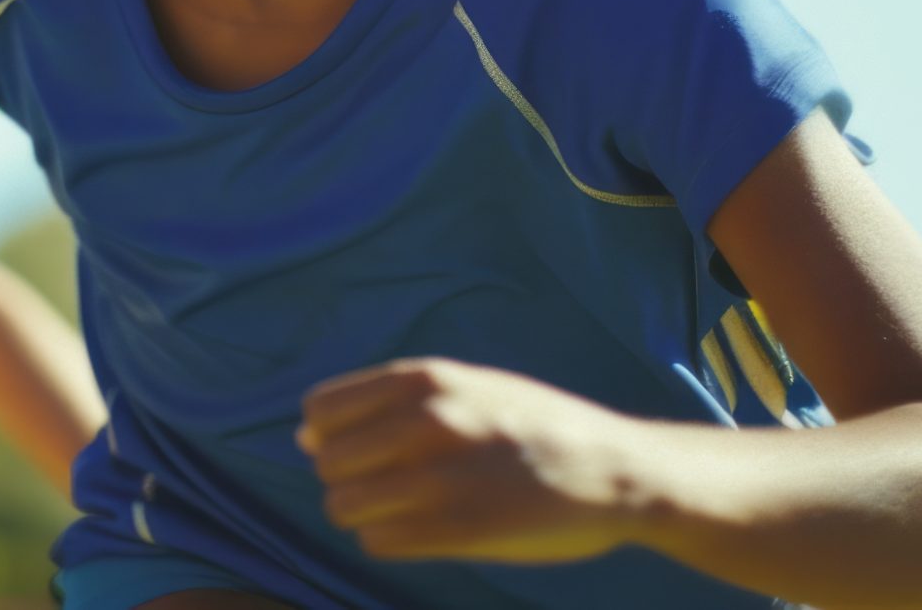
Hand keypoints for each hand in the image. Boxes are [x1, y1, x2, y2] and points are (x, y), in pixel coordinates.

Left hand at [300, 357, 651, 564]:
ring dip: (363, 514)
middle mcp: (426, 421)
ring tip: (402, 511)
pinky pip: (379, 541)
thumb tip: (306, 434)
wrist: (615, 468)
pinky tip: (421, 533)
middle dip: (346, 479)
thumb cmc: (536, 425)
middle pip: (327, 462)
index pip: (322, 410)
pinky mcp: (458, 529)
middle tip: (386, 487)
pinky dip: (389, 541)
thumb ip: (396, 401)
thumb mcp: (469, 385)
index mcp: (425, 380)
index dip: (325, 437)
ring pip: (344, 505)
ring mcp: (441, 476)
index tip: (353, 451)